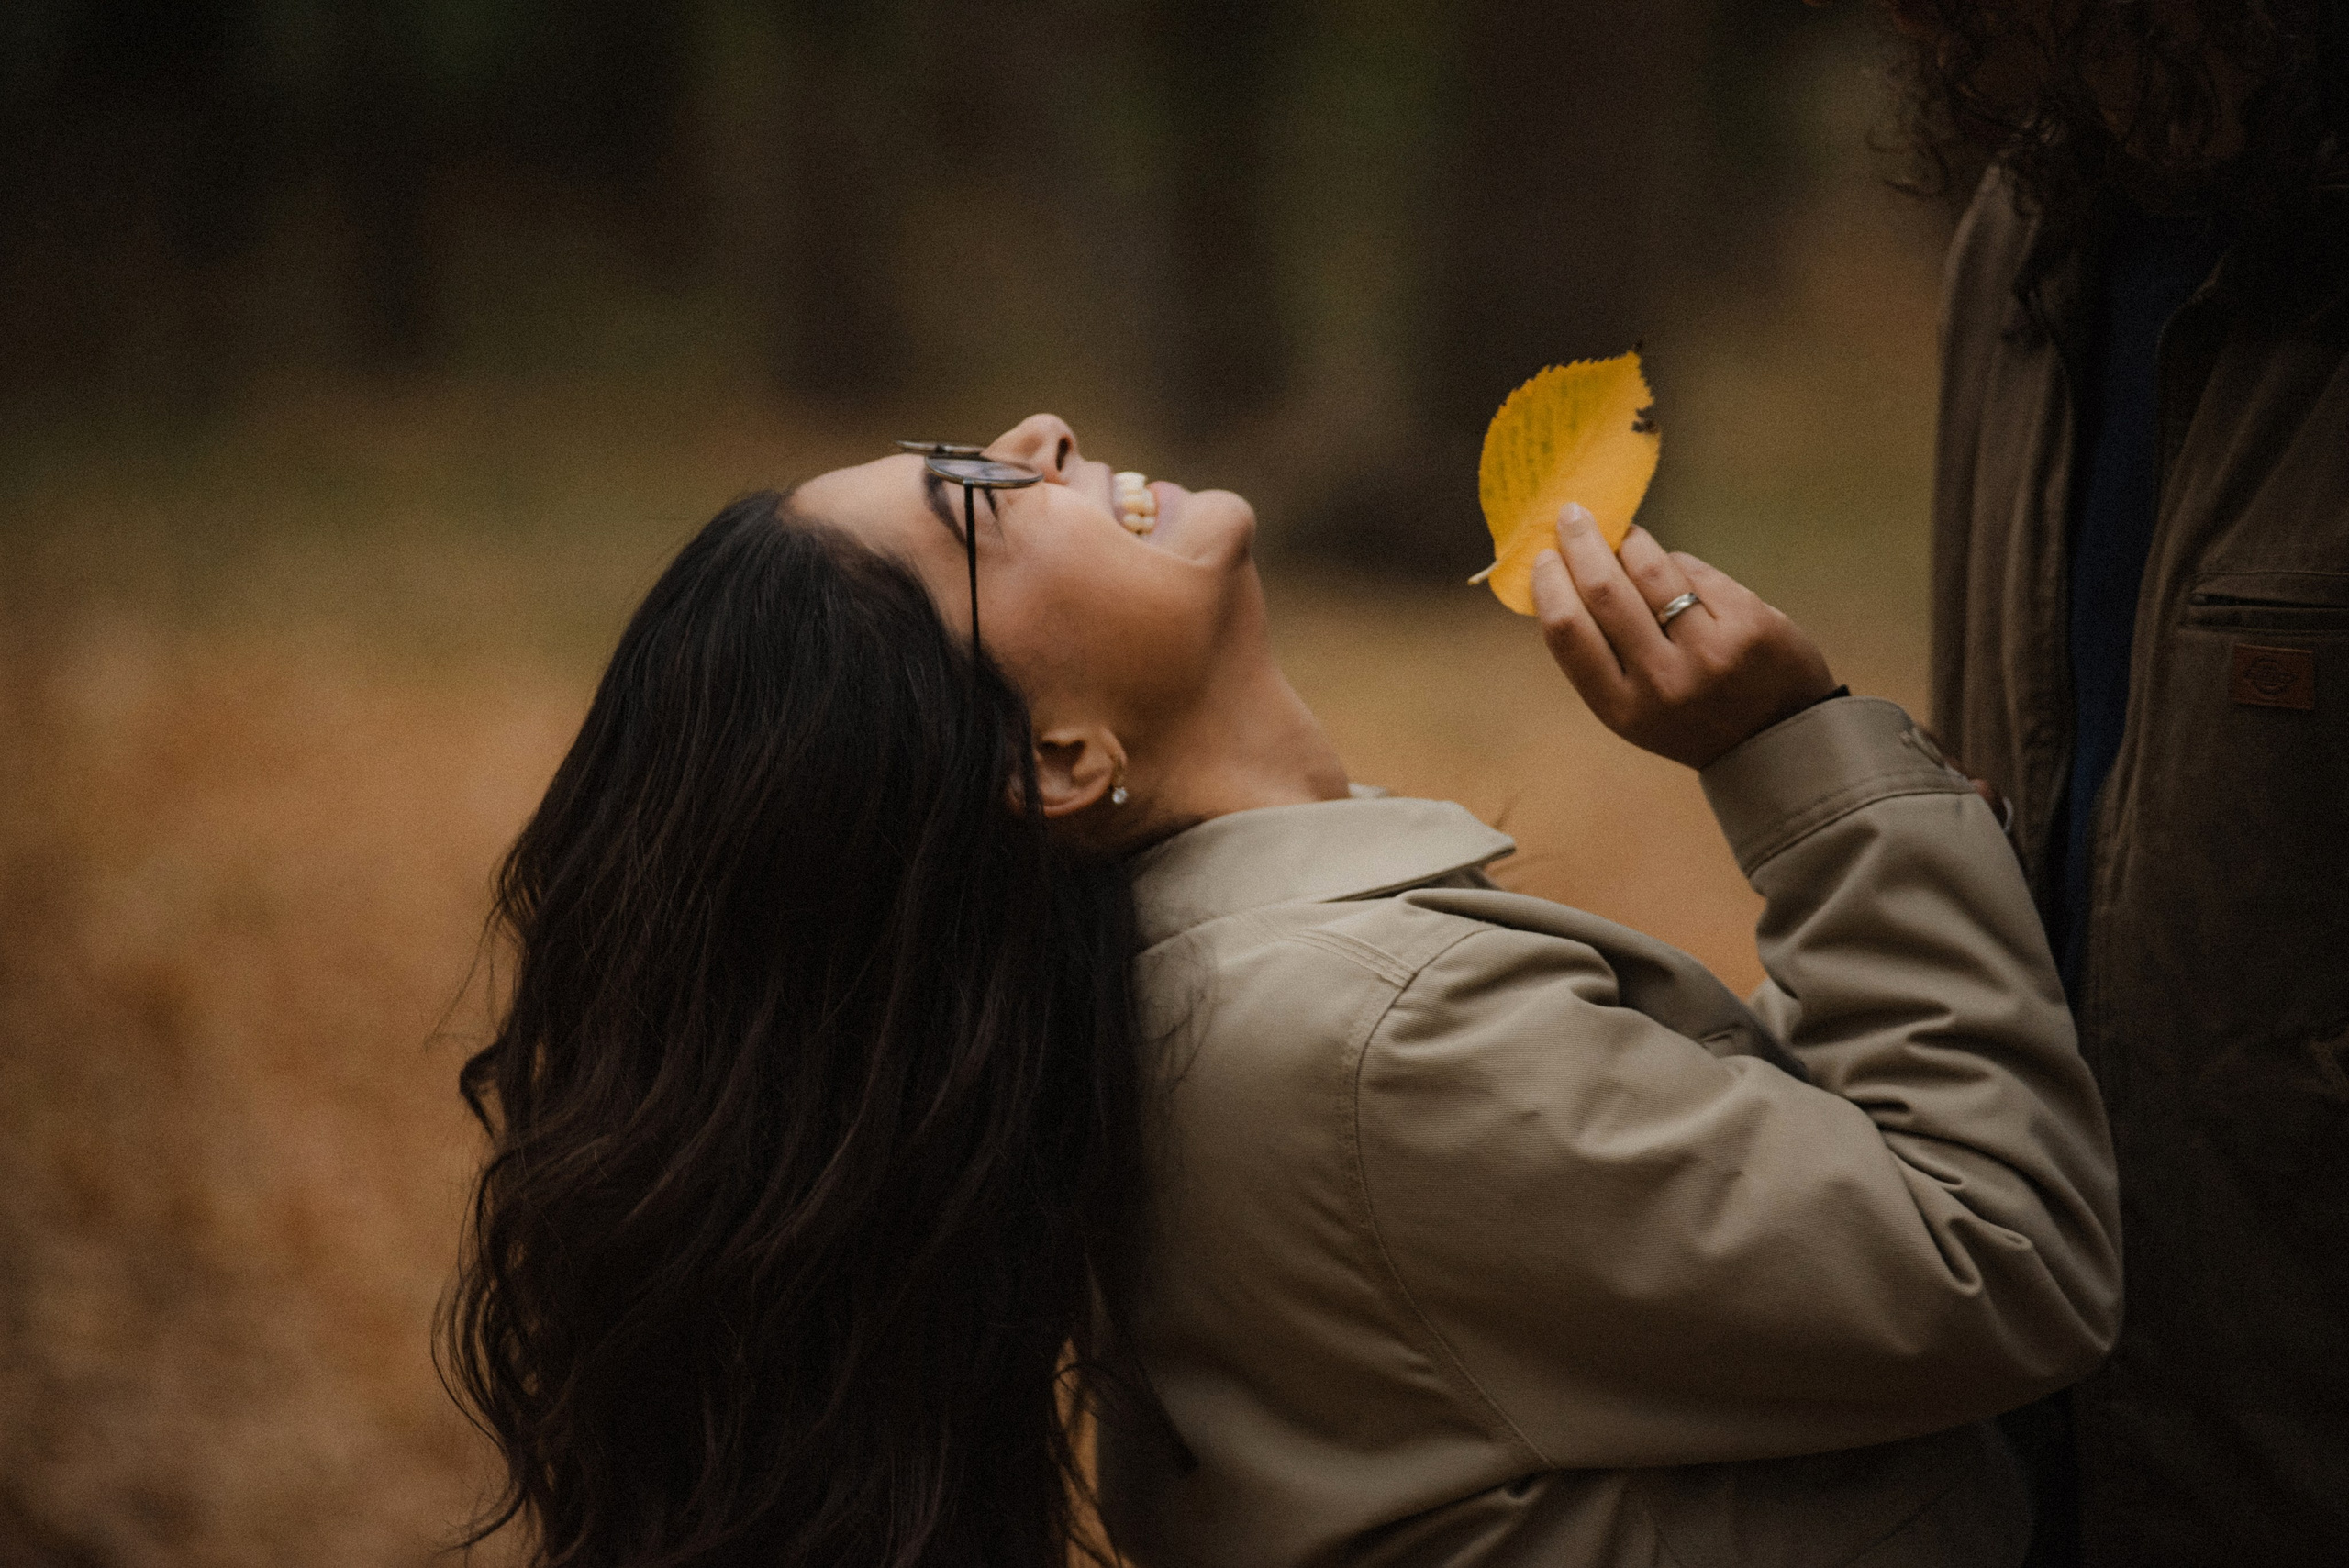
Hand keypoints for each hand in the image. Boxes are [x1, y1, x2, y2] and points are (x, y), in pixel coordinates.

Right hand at [1530, 503, 1838, 769]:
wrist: (1776, 739)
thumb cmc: (1690, 715)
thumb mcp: (1633, 707)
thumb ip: (1600, 656)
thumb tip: (1564, 575)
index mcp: (1621, 708)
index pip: (1568, 632)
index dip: (1549, 584)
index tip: (1544, 556)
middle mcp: (1662, 682)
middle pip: (1606, 592)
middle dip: (1583, 545)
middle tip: (1573, 515)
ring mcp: (1708, 652)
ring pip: (1652, 571)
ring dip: (1631, 542)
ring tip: (1624, 536)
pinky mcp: (1747, 625)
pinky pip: (1695, 572)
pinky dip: (1678, 564)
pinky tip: (1676, 572)